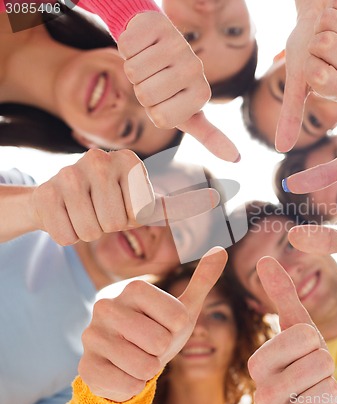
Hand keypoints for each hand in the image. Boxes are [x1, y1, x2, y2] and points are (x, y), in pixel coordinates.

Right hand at [29, 149, 218, 245]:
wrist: (58, 201)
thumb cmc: (109, 203)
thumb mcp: (146, 204)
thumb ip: (180, 203)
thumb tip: (214, 199)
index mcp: (130, 160)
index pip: (141, 213)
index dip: (131, 219)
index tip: (122, 204)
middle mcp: (100, 158)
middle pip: (116, 222)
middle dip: (109, 226)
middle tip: (99, 210)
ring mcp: (69, 172)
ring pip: (91, 231)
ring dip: (88, 231)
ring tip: (83, 213)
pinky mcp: (45, 193)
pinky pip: (66, 236)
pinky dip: (67, 235)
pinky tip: (63, 216)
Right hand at [78, 247, 227, 401]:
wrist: (125, 358)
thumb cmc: (159, 329)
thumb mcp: (183, 307)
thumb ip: (203, 280)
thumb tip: (220, 250)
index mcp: (134, 288)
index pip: (177, 318)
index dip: (177, 330)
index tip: (165, 326)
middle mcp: (107, 306)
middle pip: (160, 342)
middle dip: (163, 350)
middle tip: (151, 345)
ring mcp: (91, 335)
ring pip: (144, 366)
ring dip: (149, 369)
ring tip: (138, 358)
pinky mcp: (86, 365)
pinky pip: (127, 384)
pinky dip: (134, 384)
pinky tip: (124, 372)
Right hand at [118, 12, 239, 161]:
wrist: (157, 45)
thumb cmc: (170, 86)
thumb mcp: (190, 114)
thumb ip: (211, 136)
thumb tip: (238, 160)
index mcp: (201, 94)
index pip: (161, 118)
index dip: (153, 111)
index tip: (165, 99)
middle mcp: (195, 69)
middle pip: (146, 95)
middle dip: (142, 89)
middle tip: (154, 79)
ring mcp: (179, 45)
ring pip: (134, 71)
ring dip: (133, 68)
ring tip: (149, 63)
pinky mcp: (159, 23)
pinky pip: (127, 46)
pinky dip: (127, 47)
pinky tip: (142, 44)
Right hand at [248, 257, 336, 403]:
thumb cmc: (301, 363)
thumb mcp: (295, 329)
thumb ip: (281, 295)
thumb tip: (264, 258)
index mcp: (258, 362)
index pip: (305, 334)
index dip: (313, 340)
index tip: (301, 353)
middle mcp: (262, 390)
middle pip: (319, 356)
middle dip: (323, 361)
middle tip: (309, 371)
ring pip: (329, 380)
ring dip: (328, 381)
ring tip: (311, 387)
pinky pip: (332, 398)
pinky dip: (330, 398)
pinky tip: (313, 403)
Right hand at [276, 0, 336, 151]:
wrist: (318, 15)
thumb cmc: (305, 47)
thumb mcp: (296, 80)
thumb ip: (292, 113)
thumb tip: (281, 149)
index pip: (318, 74)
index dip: (305, 61)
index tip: (311, 62)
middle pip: (326, 45)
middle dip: (313, 38)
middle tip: (320, 41)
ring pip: (334, 24)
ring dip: (324, 20)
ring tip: (330, 27)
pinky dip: (336, 5)